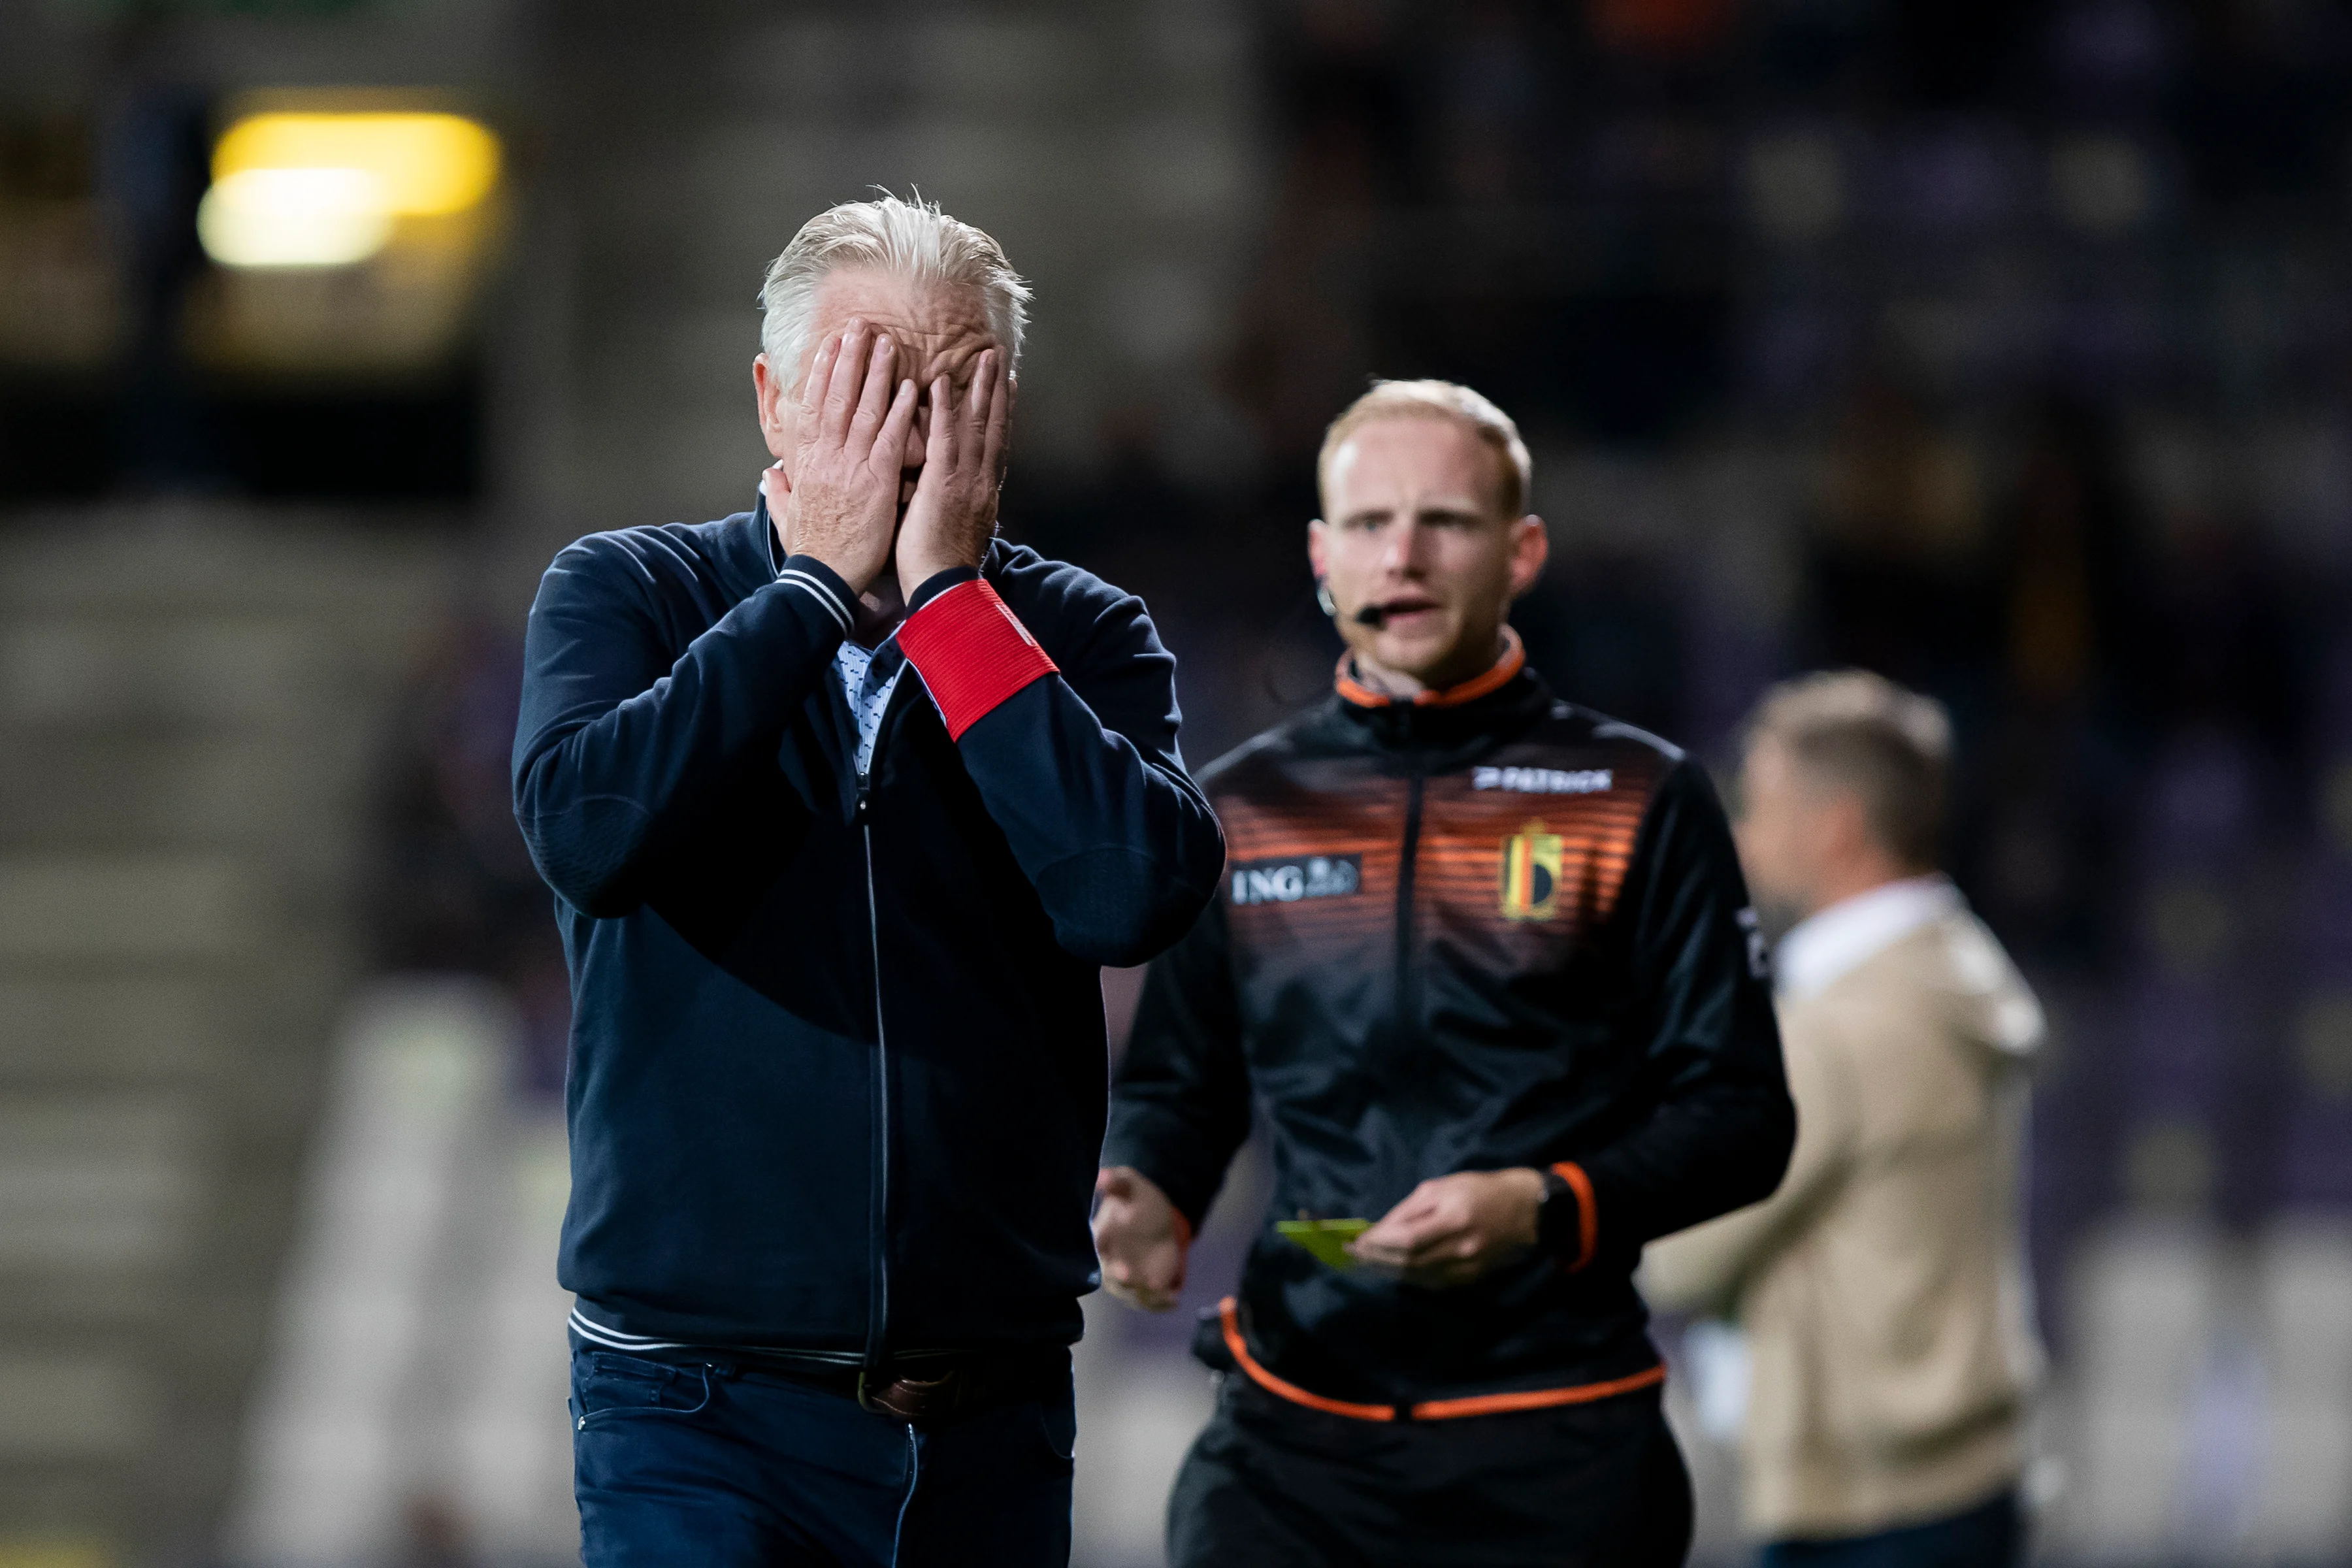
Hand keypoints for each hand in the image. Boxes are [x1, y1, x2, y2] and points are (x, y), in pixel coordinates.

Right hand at [768, 320, 915, 594]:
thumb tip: (770, 475)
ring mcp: (851, 466)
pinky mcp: (875, 481)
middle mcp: (827, 456)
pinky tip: (909, 387)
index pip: (813, 407)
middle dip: (849, 358)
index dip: (822, 373)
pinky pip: (889, 438)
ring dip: (876, 374)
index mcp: (807, 462)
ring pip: (863, 409)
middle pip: (836, 397)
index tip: (830, 346)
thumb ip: (779, 493)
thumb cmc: (811, 551)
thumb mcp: (786, 518)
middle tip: (860, 326)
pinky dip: (899, 411)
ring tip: (886, 343)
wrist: (824, 578)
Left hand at [896, 348, 1010, 589]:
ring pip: (976, 425)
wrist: (943, 590)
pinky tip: (939, 382)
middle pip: (994, 426)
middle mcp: (982, 482)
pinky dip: (943, 409)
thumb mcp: (963, 534)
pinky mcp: (943, 483)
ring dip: (979, 387)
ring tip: (983, 356)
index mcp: (984, 494)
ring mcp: (965, 480)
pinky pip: (943, 438)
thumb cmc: (945, 569)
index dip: (1003, 413)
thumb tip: (966, 502)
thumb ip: (964, 510)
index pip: (996, 445)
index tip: (1007, 387)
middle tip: (1000, 357)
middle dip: (997, 389)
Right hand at [1093, 1165, 1185, 1311]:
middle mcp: (1108, 1262)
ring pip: (1132, 1295)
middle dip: (1124, 1283)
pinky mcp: (1141, 1287)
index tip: (1122, 1271)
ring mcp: (1125, 1279)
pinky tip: (1175, 1300)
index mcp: (1101, 1237)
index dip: (1109, 1261)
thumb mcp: (1130, 1184)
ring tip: (1167, 1295)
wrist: (1156, 1217)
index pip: (1100, 1251)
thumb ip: (1117, 1181)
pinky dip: (1161, 1304)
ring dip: (1147, 1298)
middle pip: (1113, 1280)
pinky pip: (1148, 1302)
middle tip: (1136, 1281)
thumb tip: (1102, 1177)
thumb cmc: (1138, 1199)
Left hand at [1349, 1169, 1544, 1288]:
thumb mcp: (1441, 1186)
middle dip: (1376, 1260)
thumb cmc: (1479, 1189)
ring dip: (1388, 1272)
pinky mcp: (1470, 1279)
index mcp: (1454, 1218)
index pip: (1407, 1240)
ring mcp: (1467, 1268)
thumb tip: (1379, 1231)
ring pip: (1418, 1277)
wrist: (1525, 1210)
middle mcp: (1461, 1248)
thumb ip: (1409, 1210)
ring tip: (1366, 1263)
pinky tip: (1393, 1269)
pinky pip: (1432, 1283)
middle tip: (1353, 1255)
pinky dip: (1408, 1277)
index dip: (1378, 1244)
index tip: (1356, 1242)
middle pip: (1409, 1263)